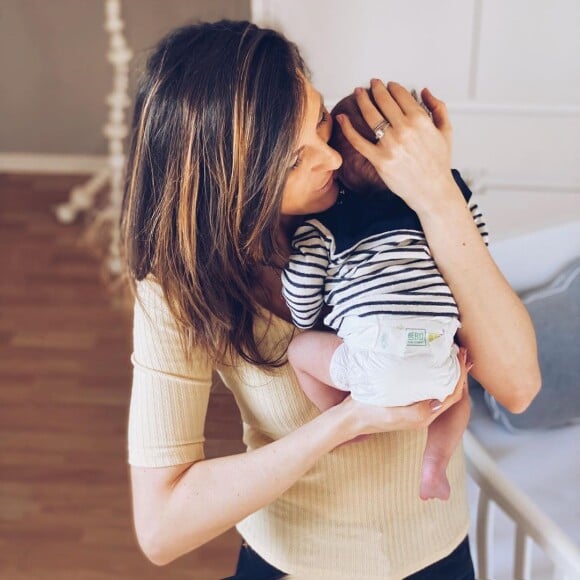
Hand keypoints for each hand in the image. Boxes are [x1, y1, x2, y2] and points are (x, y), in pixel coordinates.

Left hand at [336, 80, 460, 214]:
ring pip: (370, 116)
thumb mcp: (446, 131)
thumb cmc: (439, 163)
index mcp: (420, 120)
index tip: (387, 85)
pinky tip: (342, 118)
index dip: (392, 87)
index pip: (400, 95)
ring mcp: (390, 145)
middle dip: (375, 89)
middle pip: (383, 101)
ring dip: (362, 100)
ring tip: (358, 93)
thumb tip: (425, 91)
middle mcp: (404, 130)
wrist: (432, 190)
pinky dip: (348, 128)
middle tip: (370, 84)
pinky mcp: (379, 160)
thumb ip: (438, 108)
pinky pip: (359, 141)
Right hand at [336, 347, 471, 443]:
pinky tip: (430, 363)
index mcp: (424, 417)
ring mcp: (415, 406)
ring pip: (439, 387)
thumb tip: (437, 401)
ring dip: (447, 371)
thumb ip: (417, 412)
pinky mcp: (406, 400)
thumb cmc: (370, 415)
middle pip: (449, 390)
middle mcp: (424, 412)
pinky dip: (434, 373)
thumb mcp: (394, 415)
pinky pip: (427, 386)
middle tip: (461, 351)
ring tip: (450, 354)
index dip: (460, 376)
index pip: (452, 395)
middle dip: (457, 371)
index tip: (462, 358)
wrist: (350, 418)